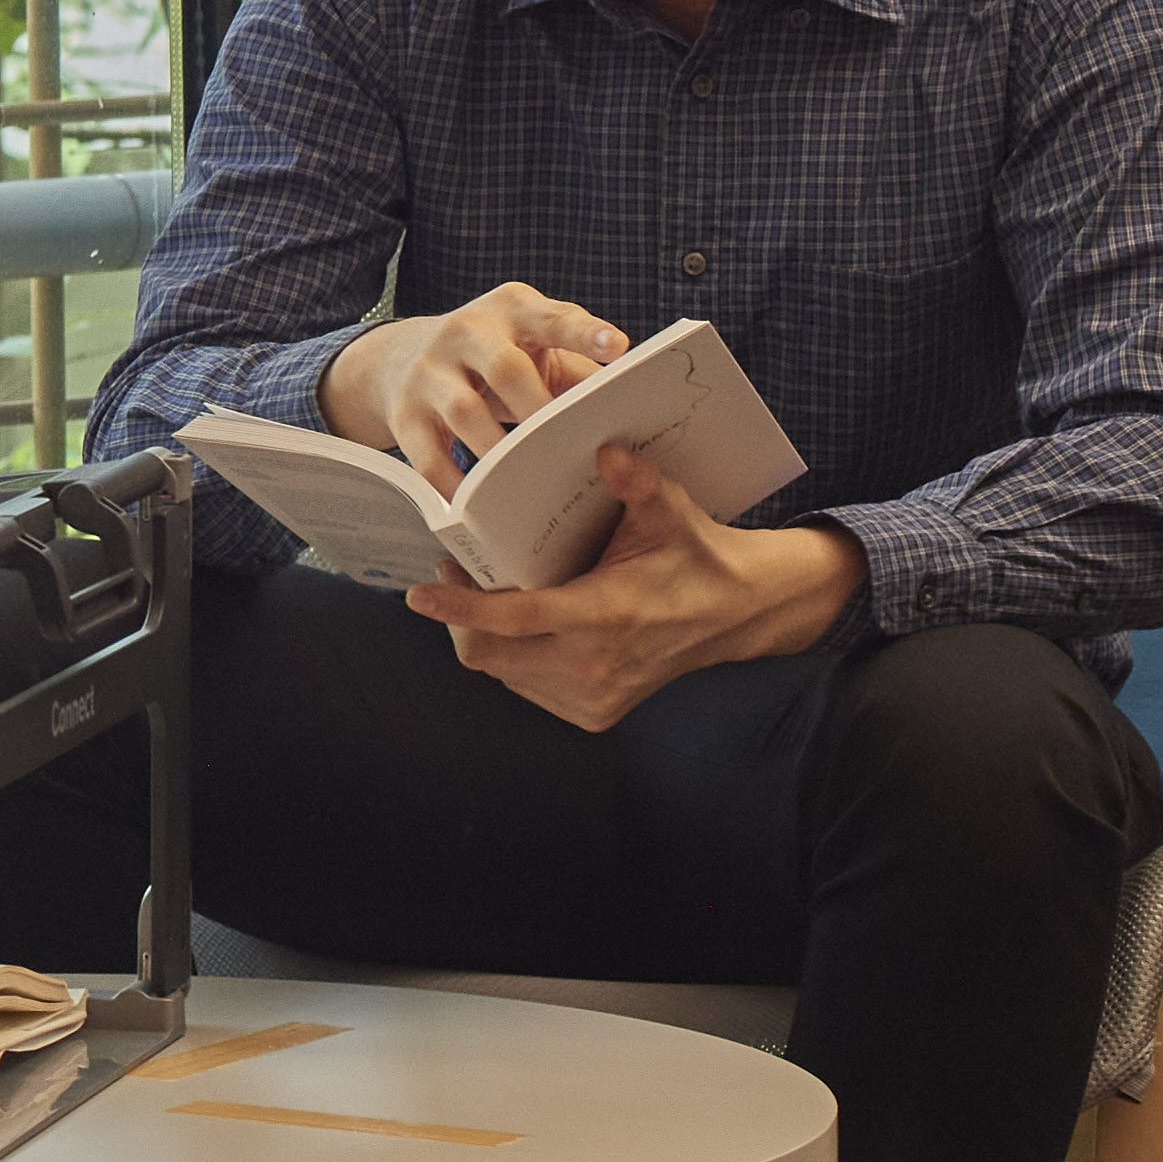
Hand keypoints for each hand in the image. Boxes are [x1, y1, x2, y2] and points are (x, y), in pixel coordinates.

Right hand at [322, 280, 626, 489]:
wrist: (398, 358)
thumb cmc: (493, 356)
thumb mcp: (533, 346)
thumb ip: (579, 371)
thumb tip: (629, 411)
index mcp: (512, 311)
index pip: (552, 319)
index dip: (584, 332)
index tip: (618, 348)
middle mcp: (467, 332)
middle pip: (504, 368)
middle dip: (538, 408)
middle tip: (567, 444)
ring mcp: (429, 371)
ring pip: (463, 411)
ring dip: (497, 450)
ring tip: (526, 484)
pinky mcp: (404, 412)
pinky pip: (427, 454)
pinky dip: (452, 483)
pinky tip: (476, 505)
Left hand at [407, 447, 860, 732]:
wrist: (743, 613)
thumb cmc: (699, 556)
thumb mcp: (672, 513)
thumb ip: (637, 482)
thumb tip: (603, 448)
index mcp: (603, 616)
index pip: (510, 619)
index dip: (458, 608)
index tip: (419, 593)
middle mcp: (593, 665)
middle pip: (489, 654)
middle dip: (461, 619)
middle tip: (456, 577)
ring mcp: (594, 697)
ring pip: (504, 674)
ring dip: (485, 639)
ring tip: (486, 597)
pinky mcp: (597, 713)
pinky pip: (528, 689)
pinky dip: (514, 661)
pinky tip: (521, 628)